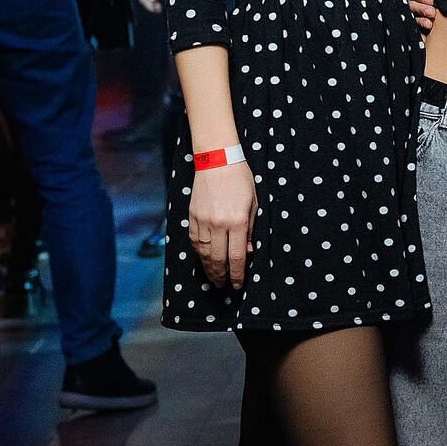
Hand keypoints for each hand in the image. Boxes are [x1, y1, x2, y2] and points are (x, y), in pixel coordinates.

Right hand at [189, 158, 256, 288]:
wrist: (217, 160)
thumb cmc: (240, 179)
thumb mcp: (254, 204)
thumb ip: (250, 229)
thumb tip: (247, 252)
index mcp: (237, 221)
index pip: (237, 256)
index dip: (237, 274)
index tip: (238, 284)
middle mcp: (218, 224)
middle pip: (218, 259)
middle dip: (221, 276)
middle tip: (224, 285)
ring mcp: (203, 221)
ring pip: (203, 253)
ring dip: (208, 268)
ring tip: (213, 277)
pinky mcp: (192, 216)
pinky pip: (194, 241)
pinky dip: (198, 253)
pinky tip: (203, 259)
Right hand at [404, 0, 436, 33]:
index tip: (431, 0)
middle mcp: (417, 0)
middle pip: (411, 5)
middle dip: (421, 9)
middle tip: (432, 12)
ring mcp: (420, 13)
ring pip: (414, 17)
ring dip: (421, 20)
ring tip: (430, 23)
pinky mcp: (423, 24)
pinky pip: (418, 29)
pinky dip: (421, 32)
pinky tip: (426, 35)